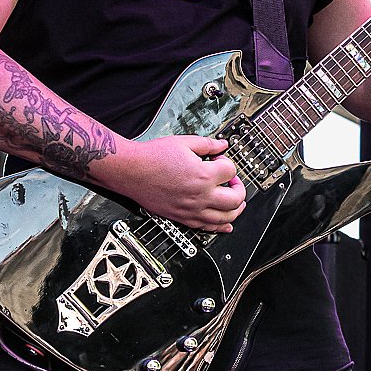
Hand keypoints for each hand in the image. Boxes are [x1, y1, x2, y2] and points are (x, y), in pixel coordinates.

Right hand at [119, 134, 245, 231]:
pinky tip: (226, 225)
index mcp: (202, 175)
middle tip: (233, 182)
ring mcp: (191, 210)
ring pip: (225, 218)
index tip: (220, 160)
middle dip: (239, 189)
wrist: (131, 171)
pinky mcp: (182, 218)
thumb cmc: (152, 158)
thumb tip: (221, 145)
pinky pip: (207, 228)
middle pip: (235, 199)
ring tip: (236, 201)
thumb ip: (207, 144)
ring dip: (235, 209)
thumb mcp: (184, 142)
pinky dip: (220, 227)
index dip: (228, 163)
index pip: (231, 171)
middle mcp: (200, 196)